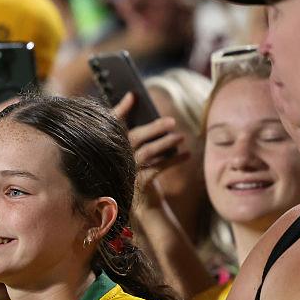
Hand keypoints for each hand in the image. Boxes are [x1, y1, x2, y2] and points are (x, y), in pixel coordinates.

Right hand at [112, 93, 188, 210]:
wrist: (140, 203)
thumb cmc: (138, 171)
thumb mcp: (134, 151)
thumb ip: (138, 131)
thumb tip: (143, 105)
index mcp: (113, 146)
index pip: (113, 124)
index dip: (121, 109)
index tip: (133, 95)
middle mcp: (117, 157)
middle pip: (135, 137)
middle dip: (154, 127)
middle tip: (172, 121)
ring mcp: (127, 171)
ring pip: (147, 152)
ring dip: (166, 143)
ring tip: (181, 138)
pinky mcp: (139, 183)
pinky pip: (159, 168)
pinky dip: (174, 161)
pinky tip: (187, 154)